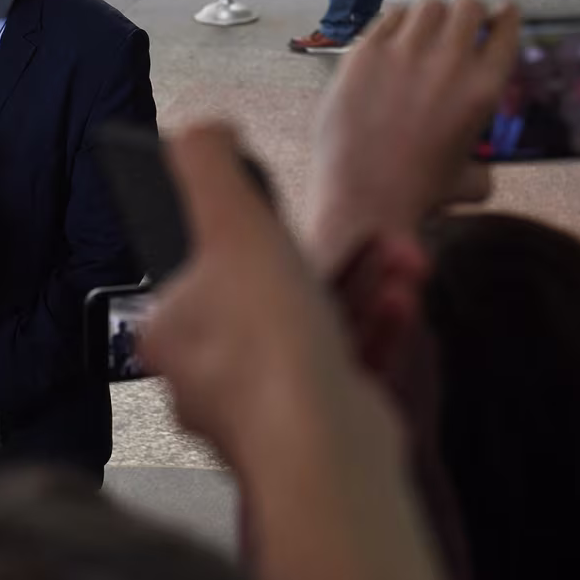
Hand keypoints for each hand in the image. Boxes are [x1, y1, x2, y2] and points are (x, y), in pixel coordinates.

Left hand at [142, 121, 453, 579]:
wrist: (324, 448)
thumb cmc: (267, 340)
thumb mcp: (231, 222)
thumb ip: (206, 164)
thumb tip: (198, 132)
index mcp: (172, 328)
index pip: (210, 264)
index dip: (265, 230)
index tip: (303, 218)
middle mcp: (206, 373)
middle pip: (276, 294)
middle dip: (340, 260)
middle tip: (382, 238)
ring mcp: (261, 408)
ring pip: (320, 329)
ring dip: (370, 288)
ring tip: (407, 261)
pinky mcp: (312, 431)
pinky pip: (347, 367)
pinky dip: (378, 331)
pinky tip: (404, 302)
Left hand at [306, 0, 519, 278]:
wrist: (361, 198)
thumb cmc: (416, 195)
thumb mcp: (469, 183)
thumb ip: (482, 167)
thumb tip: (480, 169)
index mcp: (484, 87)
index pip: (506, 29)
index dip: (505, 16)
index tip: (501, 12)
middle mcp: (450, 60)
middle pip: (468, 5)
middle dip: (467, 12)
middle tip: (458, 25)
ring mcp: (405, 52)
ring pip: (428, 5)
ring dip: (430, 16)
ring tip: (422, 32)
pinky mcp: (365, 52)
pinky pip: (388, 17)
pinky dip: (395, 23)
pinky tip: (391, 39)